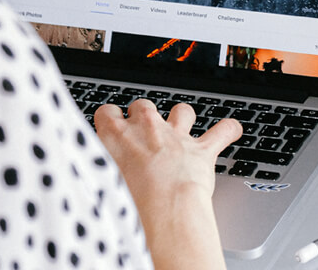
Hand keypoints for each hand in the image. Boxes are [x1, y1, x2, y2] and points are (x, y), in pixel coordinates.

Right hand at [95, 99, 241, 269]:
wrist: (162, 210)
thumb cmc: (126, 206)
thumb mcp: (96, 187)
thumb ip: (93, 173)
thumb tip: (86, 178)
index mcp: (115, 137)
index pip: (106, 112)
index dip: (110, 119)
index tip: (110, 127)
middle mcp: (147, 130)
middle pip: (144, 106)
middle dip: (144, 115)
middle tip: (143, 133)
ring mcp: (177, 137)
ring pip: (182, 111)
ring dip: (182, 118)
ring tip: (181, 127)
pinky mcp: (202, 149)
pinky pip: (223, 130)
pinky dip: (228, 130)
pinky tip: (231, 130)